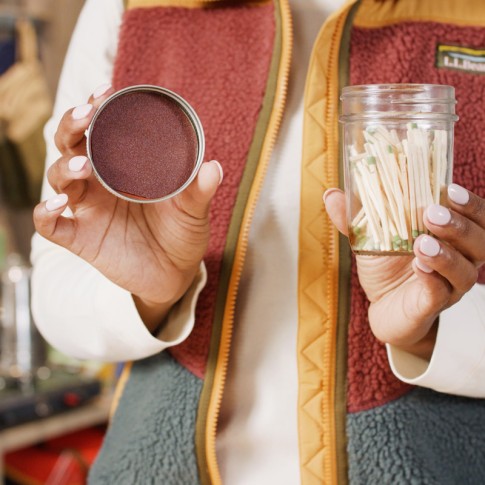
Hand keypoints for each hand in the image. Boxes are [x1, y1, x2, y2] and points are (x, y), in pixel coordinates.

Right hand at [33, 85, 222, 330]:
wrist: (177, 273)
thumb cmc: (182, 232)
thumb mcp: (193, 210)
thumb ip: (199, 189)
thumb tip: (213, 167)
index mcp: (124, 167)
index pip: (102, 130)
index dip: (97, 108)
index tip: (105, 91)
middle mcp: (101, 182)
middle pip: (71, 145)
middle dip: (73, 126)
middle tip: (87, 115)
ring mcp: (88, 209)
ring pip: (59, 178)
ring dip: (66, 167)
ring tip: (85, 166)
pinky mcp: (81, 238)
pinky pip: (51, 224)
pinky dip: (46, 212)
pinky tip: (59, 203)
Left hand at [324, 184, 484, 359]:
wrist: (383, 307)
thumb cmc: (386, 266)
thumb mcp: (371, 237)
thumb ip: (355, 217)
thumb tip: (331, 194)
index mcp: (451, 237)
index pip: (475, 217)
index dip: (469, 204)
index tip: (449, 189)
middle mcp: (459, 260)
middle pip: (479, 242)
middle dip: (458, 225)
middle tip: (432, 213)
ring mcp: (449, 286)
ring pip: (464, 270)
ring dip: (445, 254)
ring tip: (422, 242)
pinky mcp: (431, 306)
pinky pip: (439, 294)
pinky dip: (431, 279)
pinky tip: (418, 267)